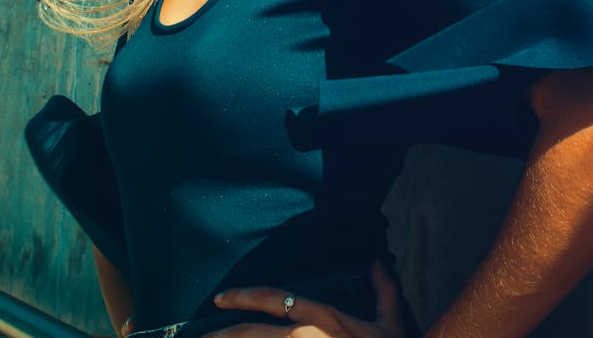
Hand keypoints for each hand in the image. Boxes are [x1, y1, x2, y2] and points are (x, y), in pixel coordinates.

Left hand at [207, 260, 405, 337]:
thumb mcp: (391, 319)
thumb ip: (382, 288)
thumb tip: (375, 261)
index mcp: (324, 317)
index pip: (274, 299)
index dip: (243, 296)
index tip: (220, 299)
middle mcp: (305, 336)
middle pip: (250, 332)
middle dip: (221, 335)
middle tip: (201, 337)